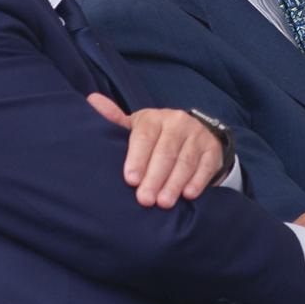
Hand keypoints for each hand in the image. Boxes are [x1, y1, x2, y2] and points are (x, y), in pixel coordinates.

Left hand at [87, 93, 224, 207]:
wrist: (191, 134)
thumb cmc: (154, 136)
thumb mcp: (135, 128)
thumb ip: (115, 120)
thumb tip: (91, 100)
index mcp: (155, 118)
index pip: (145, 136)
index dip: (137, 158)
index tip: (130, 180)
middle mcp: (178, 122)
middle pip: (166, 152)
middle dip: (155, 177)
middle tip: (145, 199)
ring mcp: (197, 135)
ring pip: (186, 161)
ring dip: (174, 183)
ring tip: (164, 203)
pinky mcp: (212, 150)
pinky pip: (205, 166)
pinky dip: (198, 181)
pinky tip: (188, 195)